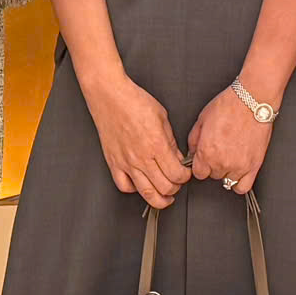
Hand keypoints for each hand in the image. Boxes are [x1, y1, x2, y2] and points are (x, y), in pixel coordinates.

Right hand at [87, 73, 189, 208]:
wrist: (110, 96)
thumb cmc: (134, 101)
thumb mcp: (162, 117)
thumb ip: (171, 140)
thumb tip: (178, 157)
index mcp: (156, 144)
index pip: (176, 174)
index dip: (185, 177)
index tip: (185, 173)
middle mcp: (141, 157)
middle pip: (164, 187)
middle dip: (176, 188)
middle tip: (177, 183)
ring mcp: (126, 162)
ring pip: (146, 192)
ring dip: (159, 198)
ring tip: (164, 197)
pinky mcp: (113, 163)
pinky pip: (124, 186)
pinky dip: (134, 190)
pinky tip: (140, 185)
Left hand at [187, 87, 275, 195]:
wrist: (252, 100)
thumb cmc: (229, 105)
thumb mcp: (202, 119)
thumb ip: (194, 140)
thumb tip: (192, 153)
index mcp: (206, 152)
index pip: (198, 173)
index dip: (201, 165)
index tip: (205, 159)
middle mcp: (221, 162)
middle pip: (213, 176)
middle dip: (214, 165)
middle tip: (220, 151)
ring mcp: (238, 166)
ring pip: (227, 181)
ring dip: (227, 171)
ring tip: (230, 157)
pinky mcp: (254, 166)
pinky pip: (243, 187)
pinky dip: (239, 183)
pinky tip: (238, 171)